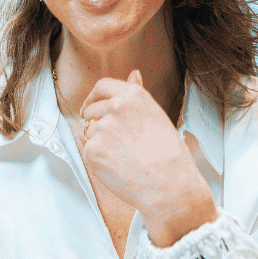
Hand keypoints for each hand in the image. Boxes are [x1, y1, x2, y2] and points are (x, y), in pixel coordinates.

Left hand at [80, 70, 217, 245]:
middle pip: (91, 111)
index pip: (102, 87)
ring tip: (124, 156)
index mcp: (133, 96)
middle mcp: (116, 108)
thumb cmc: (169, 154)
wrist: (169, 184)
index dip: (94, 97)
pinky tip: (118, 166)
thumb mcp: (156, 115)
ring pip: (89, 132)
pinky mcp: (93, 150)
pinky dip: (98, 160)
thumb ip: (137, 95)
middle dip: (97, 124)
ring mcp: (102, 128)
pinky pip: (88, 152)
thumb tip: (133, 74)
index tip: (90, 107)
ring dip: (99, 142)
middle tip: (116, 143)